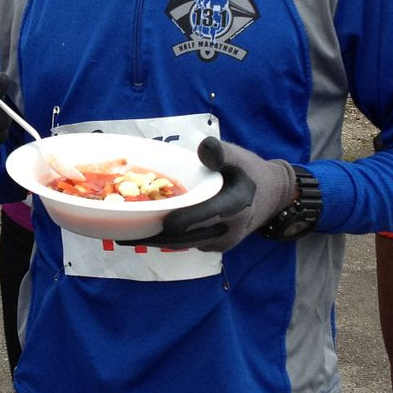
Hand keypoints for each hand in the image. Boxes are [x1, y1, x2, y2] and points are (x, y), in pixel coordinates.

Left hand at [137, 137, 295, 252]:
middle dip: (155, 237)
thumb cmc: (247, 170)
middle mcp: (229, 230)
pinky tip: (143, 232)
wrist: (270, 195)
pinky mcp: (214, 246)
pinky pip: (187, 243)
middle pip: (187, 237)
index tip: (160, 223)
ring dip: (156, 241)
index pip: (206, 215)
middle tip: (122, 235)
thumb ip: (220, 152)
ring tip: (123, 237)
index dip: (183, 220)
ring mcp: (222, 242)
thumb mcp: (238, 156)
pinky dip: (167, 239)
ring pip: (183, 244)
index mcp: (236, 205)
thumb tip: (205, 146)